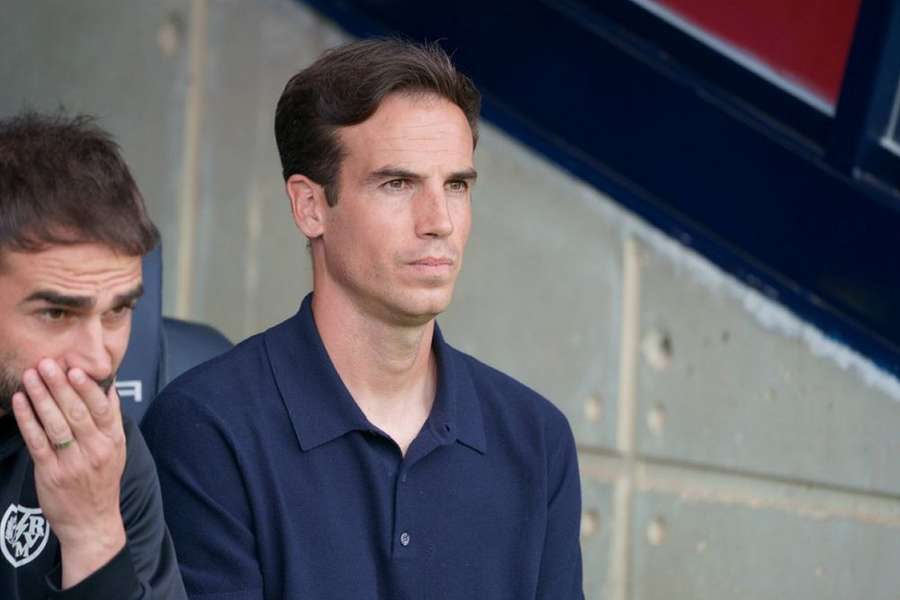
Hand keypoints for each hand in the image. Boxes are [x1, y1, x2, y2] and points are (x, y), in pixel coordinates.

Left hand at [11, 358, 126, 588]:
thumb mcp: (117, 449)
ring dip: (41, 397)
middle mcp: (95, 450)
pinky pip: (37, 442)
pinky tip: (20, 402)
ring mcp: (73, 463)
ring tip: (31, 376)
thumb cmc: (102, 481)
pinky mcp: (51, 473)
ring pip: (56, 424)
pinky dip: (28, 420)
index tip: (74, 369)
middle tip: (46, 364)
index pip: (102, 408)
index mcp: (113, 440)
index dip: (87, 387)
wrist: (92, 522)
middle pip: (76, 412)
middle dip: (59, 386)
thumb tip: (108, 386)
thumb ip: (111, 418)